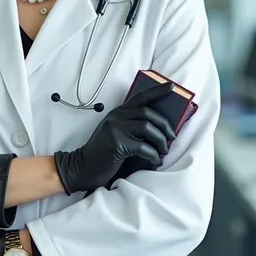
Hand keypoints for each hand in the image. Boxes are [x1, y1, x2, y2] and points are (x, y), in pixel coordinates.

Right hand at [54, 81, 176, 194]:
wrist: (83, 167)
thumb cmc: (104, 153)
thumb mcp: (117, 134)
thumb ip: (132, 127)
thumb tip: (159, 129)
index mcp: (118, 113)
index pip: (140, 97)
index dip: (156, 91)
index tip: (171, 87)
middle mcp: (116, 117)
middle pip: (148, 112)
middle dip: (165, 125)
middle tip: (172, 137)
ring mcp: (115, 128)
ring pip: (148, 127)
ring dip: (161, 141)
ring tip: (163, 151)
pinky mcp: (116, 143)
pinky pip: (143, 147)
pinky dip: (154, 156)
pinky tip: (155, 162)